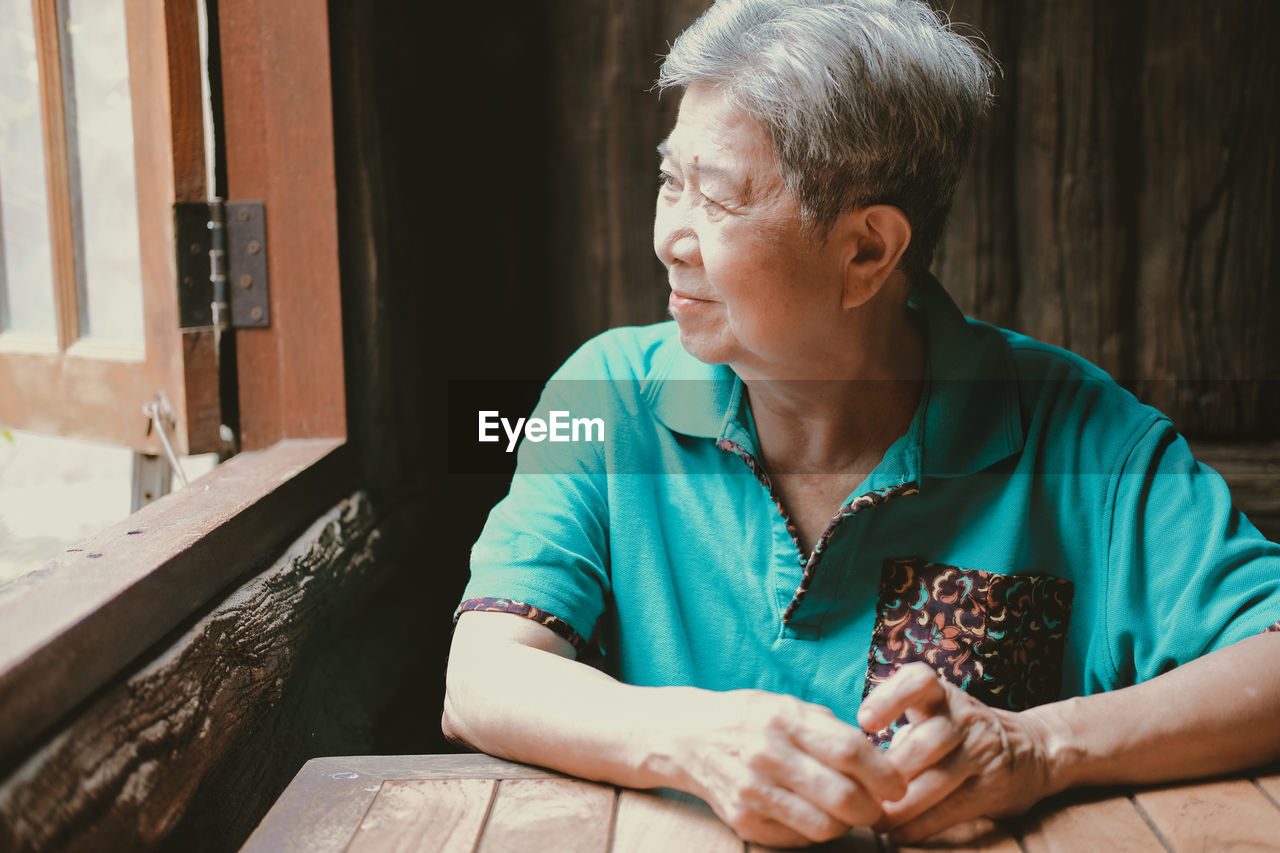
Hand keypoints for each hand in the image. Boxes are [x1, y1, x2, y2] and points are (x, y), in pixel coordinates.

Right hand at [670, 688, 906, 846]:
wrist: (689, 736)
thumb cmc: (751, 719)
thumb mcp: (789, 707)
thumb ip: (832, 731)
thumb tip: (881, 763)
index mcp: (784, 719)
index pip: (850, 751)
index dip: (884, 774)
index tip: (897, 785)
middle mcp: (767, 755)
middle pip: (842, 796)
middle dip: (872, 809)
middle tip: (877, 806)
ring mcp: (753, 791)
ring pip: (824, 826)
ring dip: (845, 825)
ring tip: (844, 812)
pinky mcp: (743, 820)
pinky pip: (798, 839)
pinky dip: (814, 832)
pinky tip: (811, 814)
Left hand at [856, 663, 1060, 842]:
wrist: (1028, 751)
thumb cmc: (956, 732)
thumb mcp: (933, 712)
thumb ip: (897, 724)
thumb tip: (846, 757)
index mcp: (940, 693)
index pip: (919, 680)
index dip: (890, 698)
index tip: (864, 721)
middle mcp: (963, 716)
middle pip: (926, 741)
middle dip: (891, 772)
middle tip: (860, 792)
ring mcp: (981, 750)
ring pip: (939, 780)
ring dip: (902, 806)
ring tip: (875, 819)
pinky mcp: (993, 785)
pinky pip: (954, 808)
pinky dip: (922, 824)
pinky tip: (899, 833)